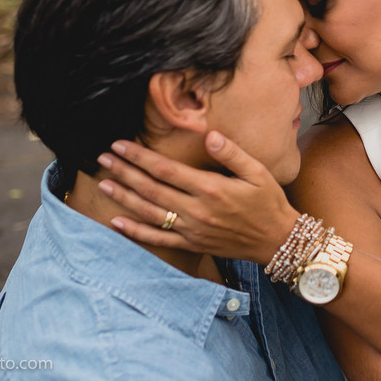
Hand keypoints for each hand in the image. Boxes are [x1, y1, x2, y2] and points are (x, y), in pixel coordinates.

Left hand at [96, 130, 296, 264]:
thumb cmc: (269, 202)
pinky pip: (158, 240)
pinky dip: (135, 232)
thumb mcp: (258, 171)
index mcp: (210, 188)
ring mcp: (191, 230)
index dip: (140, 156)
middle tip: (104, 158)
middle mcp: (196, 210)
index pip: (166, 170)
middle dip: (125, 172)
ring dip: (124, 198)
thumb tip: (209, 135)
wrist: (277, 240)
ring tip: (104, 183)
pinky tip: (117, 222)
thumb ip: (232, 153)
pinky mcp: (192, 245)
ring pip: (149, 213)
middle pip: (151, 189)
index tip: (120, 145)